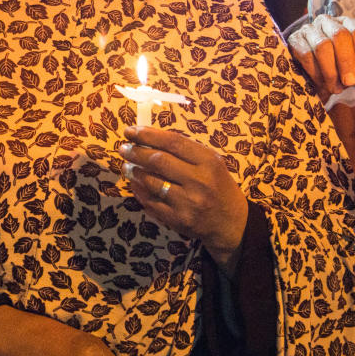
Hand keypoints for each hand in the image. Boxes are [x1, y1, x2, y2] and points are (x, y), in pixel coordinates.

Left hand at [119, 126, 247, 270]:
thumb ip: (185, 151)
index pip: (173, 142)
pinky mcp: (178, 220)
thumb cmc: (218, 186)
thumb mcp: (211, 163)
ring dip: (134, 172)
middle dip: (136, 152)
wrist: (231, 223)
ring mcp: (188, 202)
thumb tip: (149, 139)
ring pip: (152, 182)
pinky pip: (151, 202)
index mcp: (209, 161)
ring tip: (127, 166)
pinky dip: (139, 191)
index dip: (148, 135)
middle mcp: (199, 181)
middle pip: (159, 161)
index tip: (131, 131)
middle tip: (123, 148)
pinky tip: (135, 184)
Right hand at [288, 14, 354, 101]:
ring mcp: (309, 30)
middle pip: (340, 36)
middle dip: (347, 62)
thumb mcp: (354, 61)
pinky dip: (315, 72)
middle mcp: (327, 22)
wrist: (307, 70)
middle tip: (350, 82)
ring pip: (323, 46)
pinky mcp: (294, 41)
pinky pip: (306, 55)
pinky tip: (321, 83)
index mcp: (346, 24)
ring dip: (331, 71)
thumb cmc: (334, 64)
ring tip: (336, 87)